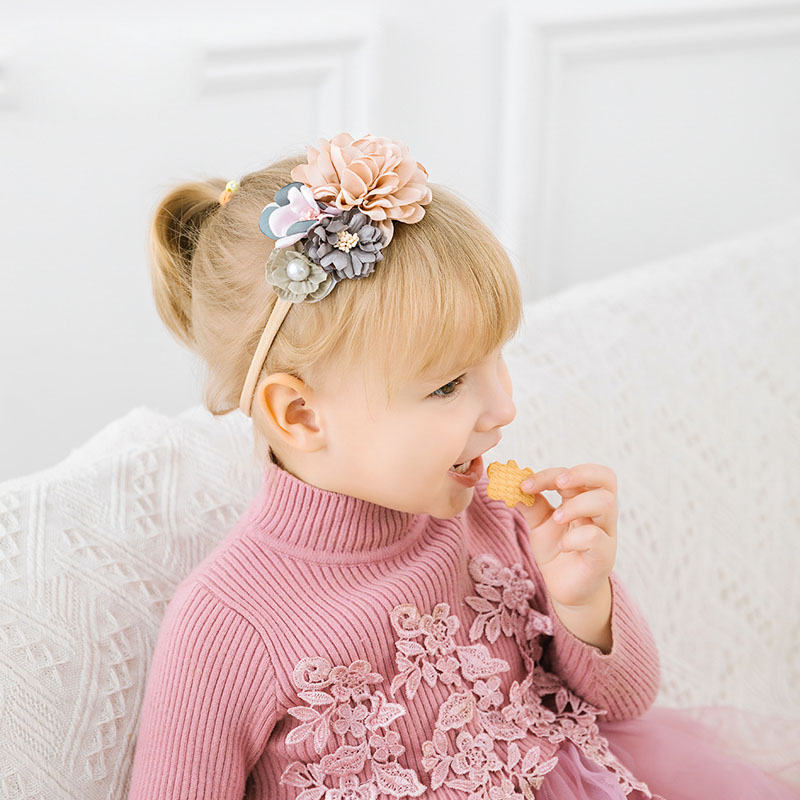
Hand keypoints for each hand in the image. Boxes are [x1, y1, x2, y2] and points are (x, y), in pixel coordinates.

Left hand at [515, 463, 617, 608]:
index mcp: (583, 498)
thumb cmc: (557, 550)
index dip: (549, 475)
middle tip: (558, 484)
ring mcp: (605, 533)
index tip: (523, 485)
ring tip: (557, 518)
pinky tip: (563, 547)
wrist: (566, 587)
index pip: (575, 474)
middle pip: (606, 478)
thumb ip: (530, 502)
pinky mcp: (604, 556)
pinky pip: (597, 538)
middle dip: (580, 474)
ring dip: (576, 505)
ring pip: (605, 503)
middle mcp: (599, 512)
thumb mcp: (540, 523)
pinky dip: (576, 538)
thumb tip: (509, 481)